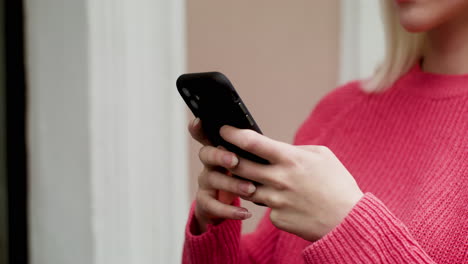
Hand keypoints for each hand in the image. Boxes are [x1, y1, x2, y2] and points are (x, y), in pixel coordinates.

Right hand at [188, 118, 255, 233]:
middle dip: (219, 155)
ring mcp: (206, 182)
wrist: (230, 206)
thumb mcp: (251, 160)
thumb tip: (273, 141)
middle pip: (206, 154)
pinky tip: (245, 213)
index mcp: (220, 148)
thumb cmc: (246, 175)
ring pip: (212, 179)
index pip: (207, 133)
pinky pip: (213, 206)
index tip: (199, 121)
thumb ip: (255, 150)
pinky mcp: (205, 202)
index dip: (199, 127)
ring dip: (231, 184)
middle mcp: (210, 163)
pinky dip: (229, 210)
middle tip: (234, 160)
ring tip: (251, 189)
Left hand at [219, 125, 363, 240]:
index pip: (252, 142)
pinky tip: (282, 199)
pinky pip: (264, 206)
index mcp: (290, 159)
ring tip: (254, 176)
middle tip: (224, 153)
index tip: (224, 130)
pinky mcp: (277, 218)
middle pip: (239, 165)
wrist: (348, 221)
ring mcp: (276, 201)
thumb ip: (295, 150)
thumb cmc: (337, 184)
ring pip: (247, 188)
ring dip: (245, 181)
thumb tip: (275, 149)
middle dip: (227, 158)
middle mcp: (279, 179)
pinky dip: (268, 201)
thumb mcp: (321, 155)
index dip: (233, 134)